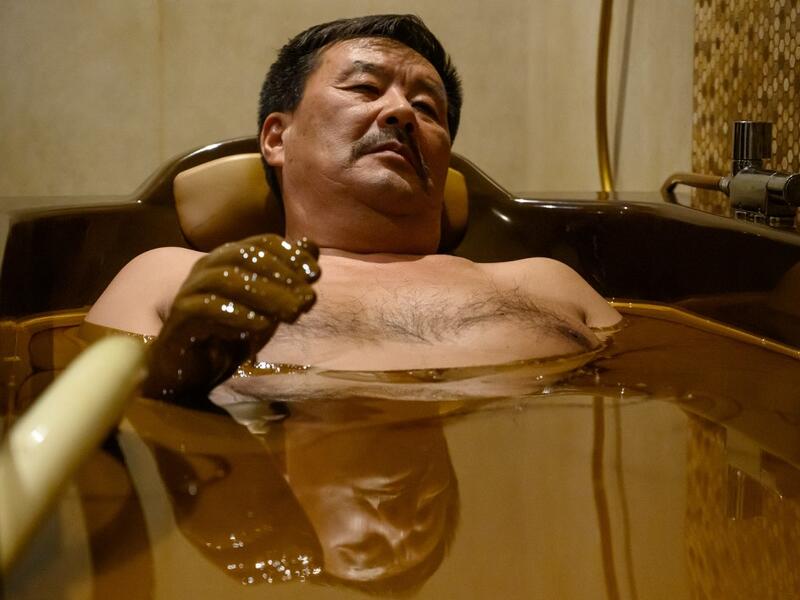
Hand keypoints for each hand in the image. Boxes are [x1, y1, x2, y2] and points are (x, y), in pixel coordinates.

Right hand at [143, 235, 319, 400]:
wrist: (190, 367)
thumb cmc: (231, 330)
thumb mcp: (267, 304)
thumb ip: (287, 276)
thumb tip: (311, 246)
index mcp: (227, 259)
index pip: (261, 244)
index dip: (290, 255)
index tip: (315, 274)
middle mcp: (206, 269)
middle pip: (243, 256)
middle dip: (280, 274)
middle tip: (307, 299)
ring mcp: (189, 292)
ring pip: (226, 280)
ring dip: (265, 295)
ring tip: (292, 314)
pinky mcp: (179, 319)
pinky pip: (205, 309)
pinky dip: (237, 315)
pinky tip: (262, 326)